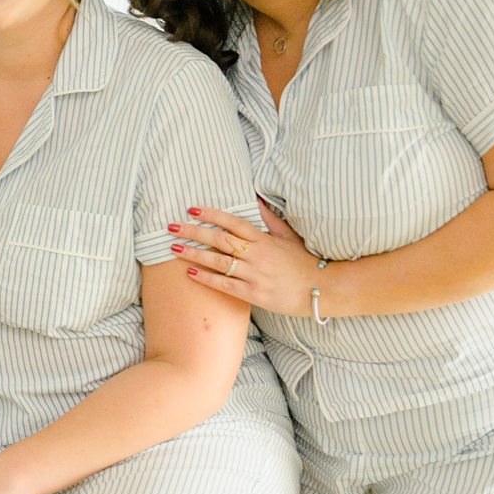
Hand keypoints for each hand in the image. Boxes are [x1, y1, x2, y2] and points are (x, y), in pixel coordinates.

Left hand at [171, 201, 321, 316]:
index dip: (212, 214)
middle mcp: (257, 254)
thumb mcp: (289, 237)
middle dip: (194, 232)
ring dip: (195, 254)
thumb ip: (270, 219)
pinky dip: (207, 278)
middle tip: (171, 228)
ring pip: (219, 261)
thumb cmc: (304, 262)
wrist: (321, 289)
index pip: (233, 222)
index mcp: (264, 239)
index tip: (192, 209)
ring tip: (174, 249)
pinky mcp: (254, 293)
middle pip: (220, 239)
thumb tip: (257, 199)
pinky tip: (190, 272)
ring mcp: (255, 274)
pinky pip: (225, 284)